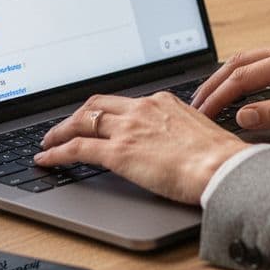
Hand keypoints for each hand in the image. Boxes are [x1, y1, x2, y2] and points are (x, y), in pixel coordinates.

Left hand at [36, 92, 248, 204]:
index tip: (96, 119)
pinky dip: (56, 152)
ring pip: (81, 122)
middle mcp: (142, 109)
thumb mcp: (199, 133)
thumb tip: (175, 144)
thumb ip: (180, 131)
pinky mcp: (119, 153)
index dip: (103, 112)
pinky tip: (46, 159)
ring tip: (48, 143)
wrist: (224, 168)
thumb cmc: (221, 158)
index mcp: (163, 102)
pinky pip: (77, 148)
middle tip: (63, 128)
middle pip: (96, 106)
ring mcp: (128, 129)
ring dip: (60, 132)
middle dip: (76, 116)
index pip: (123, 103)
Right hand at [191, 38, 269, 130]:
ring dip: (228, 78)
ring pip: (250, 60)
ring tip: (211, 97)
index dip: (218, 97)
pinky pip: (265, 62)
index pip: (243, 77)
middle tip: (196, 105)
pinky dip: (245, 75)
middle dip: (214, 84)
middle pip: (240, 63)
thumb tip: (244, 116)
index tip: (202, 113)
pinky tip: (241, 88)